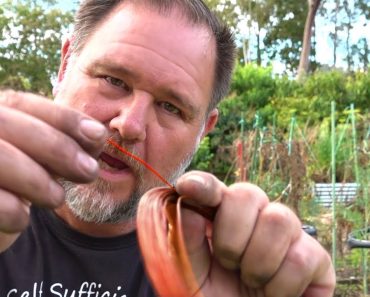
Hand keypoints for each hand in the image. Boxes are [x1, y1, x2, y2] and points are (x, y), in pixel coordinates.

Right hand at [0, 90, 106, 250]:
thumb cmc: (13, 183)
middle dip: (58, 148)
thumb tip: (97, 134)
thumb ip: (65, 143)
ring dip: (38, 181)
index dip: (63, 117)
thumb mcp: (41, 160)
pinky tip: (22, 219)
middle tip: (89, 171)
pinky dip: (13, 212)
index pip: (20, 103)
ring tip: (57, 198)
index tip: (99, 135)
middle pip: (7, 124)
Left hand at [176, 171, 334, 296]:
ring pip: (279, 219)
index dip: (203, 184)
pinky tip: (273, 294)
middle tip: (229, 264)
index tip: (187, 187)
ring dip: (257, 261)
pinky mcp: (316, 258)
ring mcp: (289, 234)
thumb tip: (187, 202)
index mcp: (223, 217)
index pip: (213, 188)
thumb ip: (188, 239)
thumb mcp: (194, 273)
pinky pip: (302, 257)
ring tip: (250, 281)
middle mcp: (257, 217)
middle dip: (231, 235)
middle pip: (248, 193)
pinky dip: (282, 285)